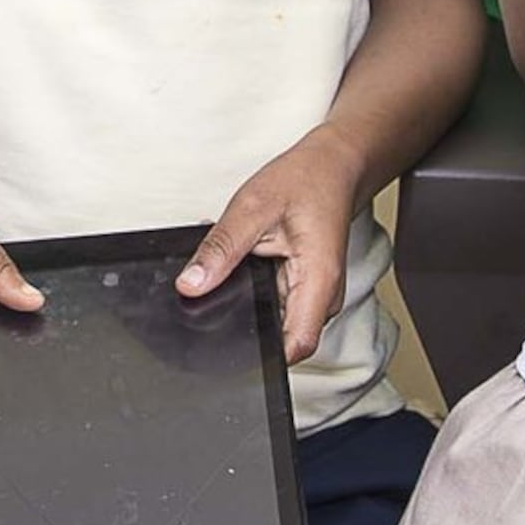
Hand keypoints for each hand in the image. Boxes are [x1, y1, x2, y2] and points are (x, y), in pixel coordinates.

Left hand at [179, 132, 365, 361]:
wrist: (333, 166)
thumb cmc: (307, 181)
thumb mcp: (252, 208)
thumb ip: (221, 249)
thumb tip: (191, 284)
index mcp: (318, 280)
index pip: (295, 346)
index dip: (261, 357)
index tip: (228, 348)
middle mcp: (323, 296)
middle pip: (282, 339)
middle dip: (245, 325)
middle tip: (221, 289)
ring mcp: (315, 295)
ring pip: (277, 322)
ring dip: (251, 304)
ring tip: (241, 261)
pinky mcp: (306, 289)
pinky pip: (277, 304)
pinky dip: (257, 289)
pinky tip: (249, 260)